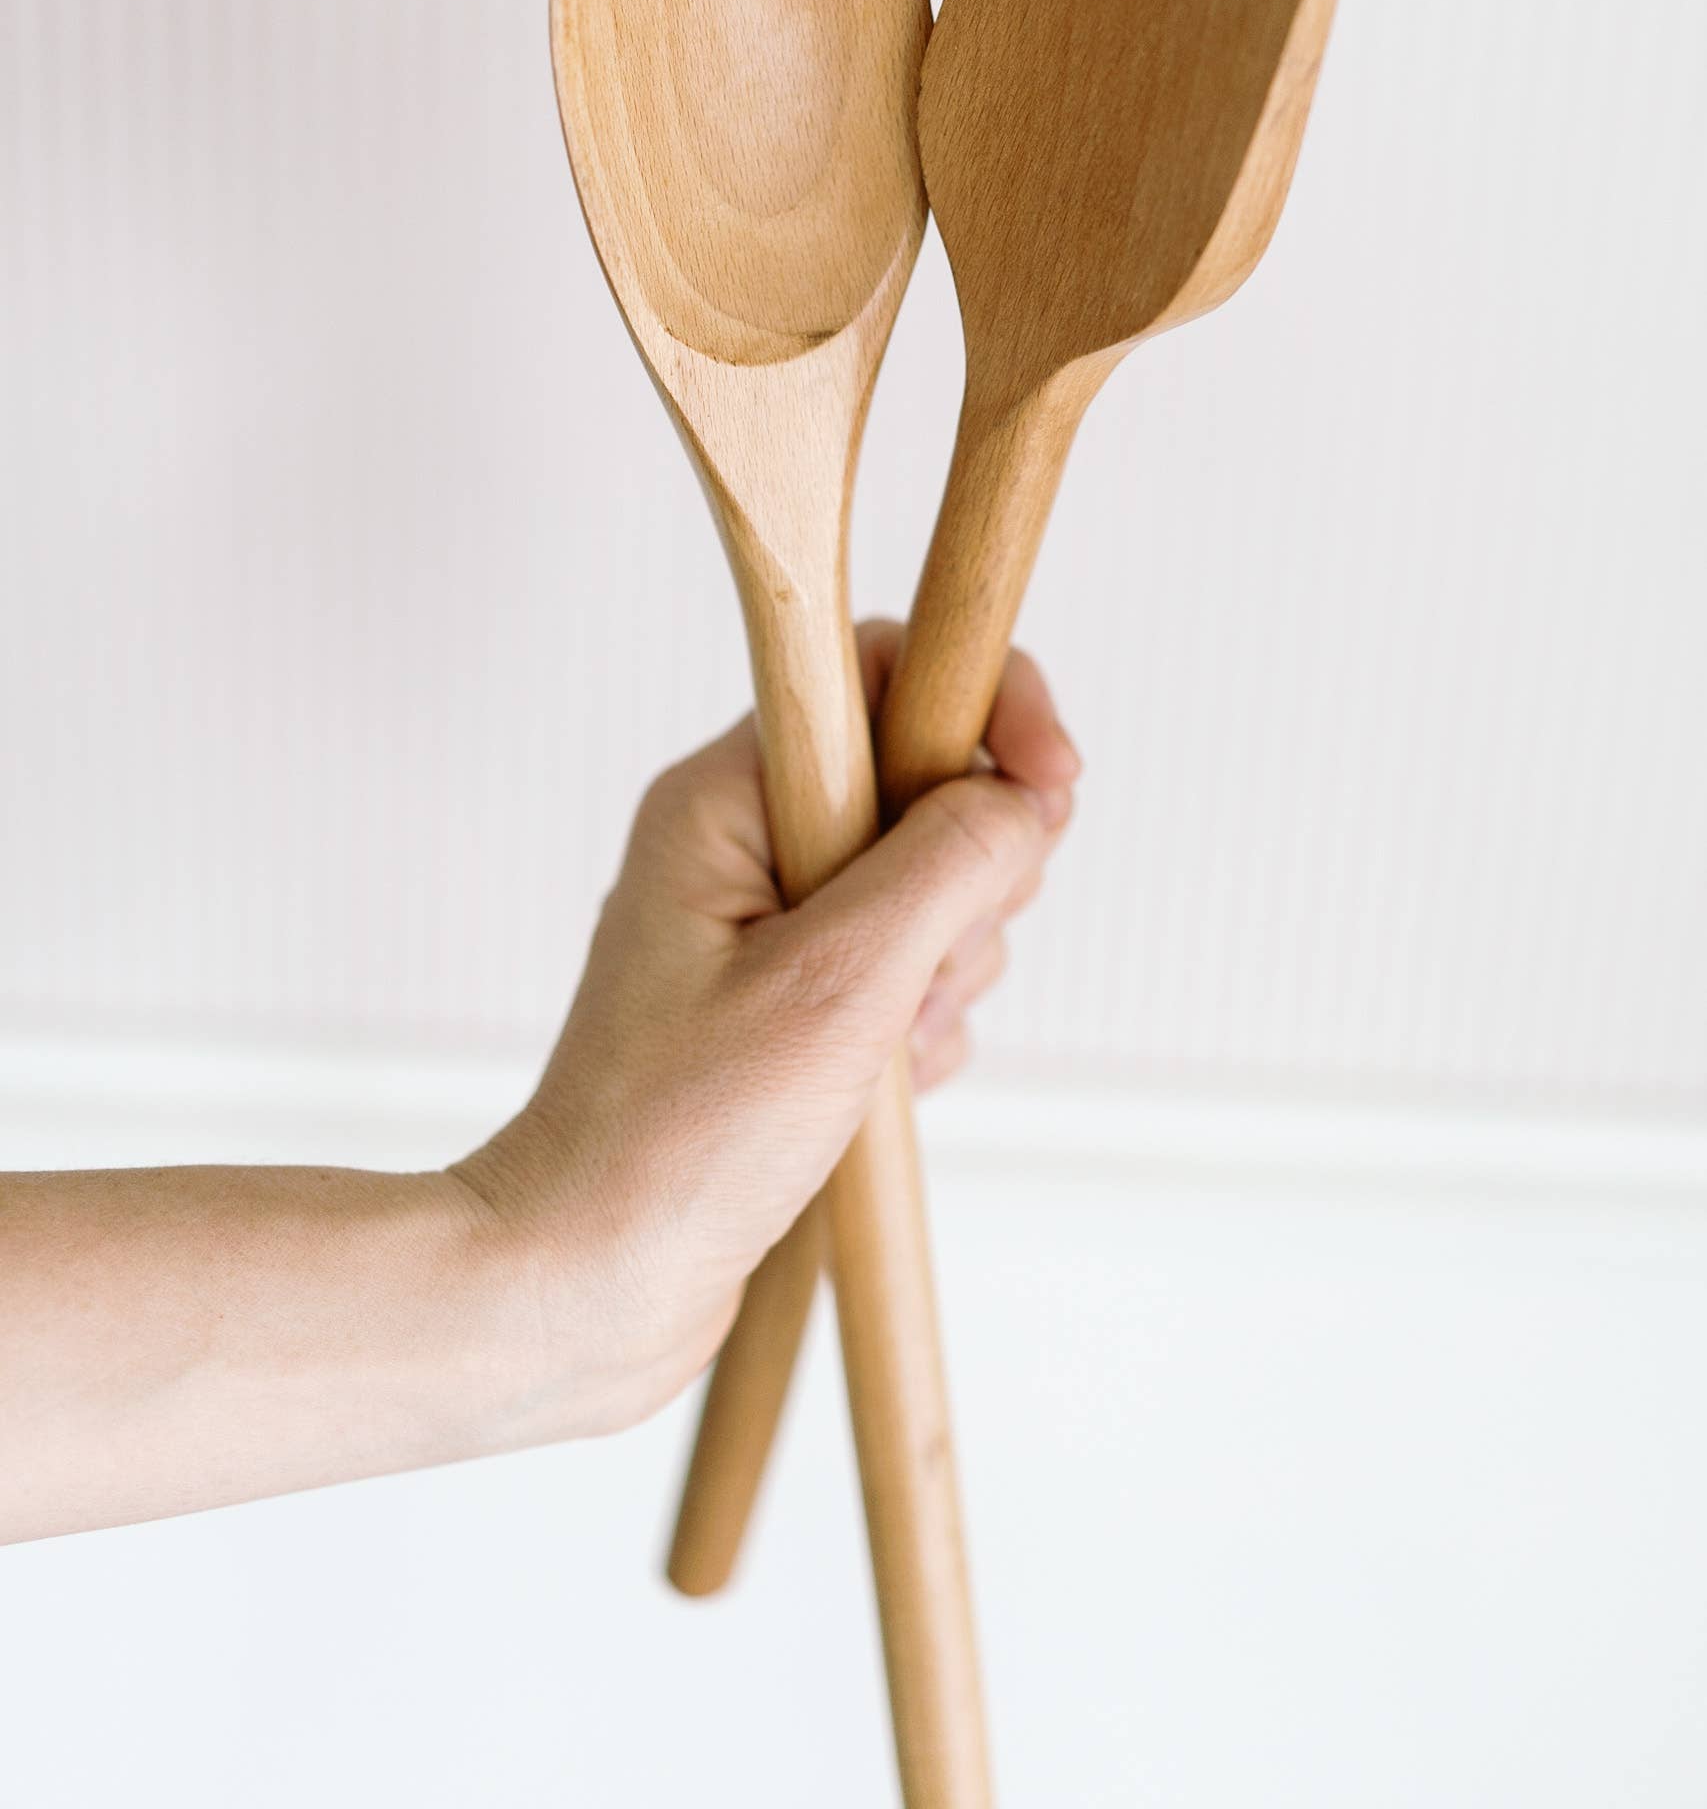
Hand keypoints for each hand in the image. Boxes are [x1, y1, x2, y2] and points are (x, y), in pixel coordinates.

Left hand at [454, 622, 1078, 1441]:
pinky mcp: (795, 1001)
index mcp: (730, 797)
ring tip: (880, 1051)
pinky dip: (922, 1032)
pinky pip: (915, 975)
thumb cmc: (678, 1137)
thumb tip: (1022, 794)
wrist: (590, 1284)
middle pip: (930, 784)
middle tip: (924, 971)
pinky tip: (876, 1094)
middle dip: (971, 879)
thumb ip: (945, 863)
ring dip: (947, 972)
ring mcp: (773, 923)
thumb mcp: (837, 984)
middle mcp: (748, 839)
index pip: (886, 671)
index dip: (988, 705)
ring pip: (936, 890)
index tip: (1056, 781)